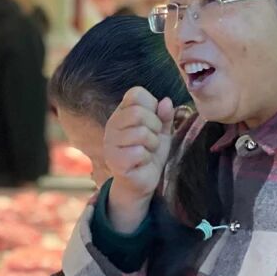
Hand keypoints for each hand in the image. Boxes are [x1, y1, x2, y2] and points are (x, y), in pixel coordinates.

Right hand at [104, 87, 174, 232]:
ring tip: (148, 151)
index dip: (151, 105)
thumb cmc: (149, 154)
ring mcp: (111, 144)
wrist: (140, 182)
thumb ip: (164, 116)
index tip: (153, 120)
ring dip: (152, 144)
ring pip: (140, 132)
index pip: (135, 94)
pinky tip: (142, 162)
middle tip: (153, 139)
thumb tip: (166, 102)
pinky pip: (139, 152)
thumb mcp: (161, 132)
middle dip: (155, 126)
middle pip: (138, 113)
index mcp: (122, 114)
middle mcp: (112, 126)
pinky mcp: (115, 161)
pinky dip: (147, 158)